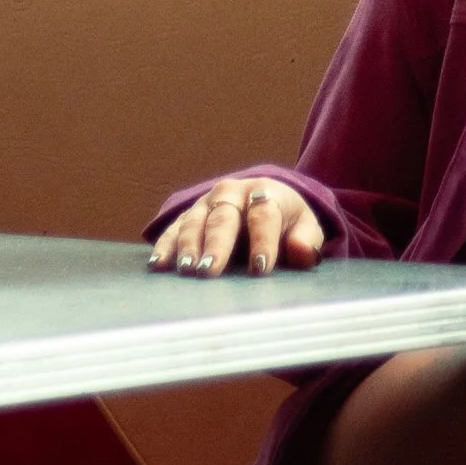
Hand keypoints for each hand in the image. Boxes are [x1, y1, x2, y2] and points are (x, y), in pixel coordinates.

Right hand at [151, 179, 325, 277]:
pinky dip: (165, 245)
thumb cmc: (287, 220)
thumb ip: (307, 240)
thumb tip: (301, 252)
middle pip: (224, 218)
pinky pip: (174, 228)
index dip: (263, 241)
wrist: (263, 196)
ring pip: (195, 221)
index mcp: (266, 193)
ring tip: (186, 269)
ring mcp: (207, 202)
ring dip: (188, 245)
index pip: (264, 215)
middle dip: (216, 245)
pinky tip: (158, 264)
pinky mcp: (188, 214)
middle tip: (209, 272)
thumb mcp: (305, 226)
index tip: (261, 269)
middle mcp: (233, 193)